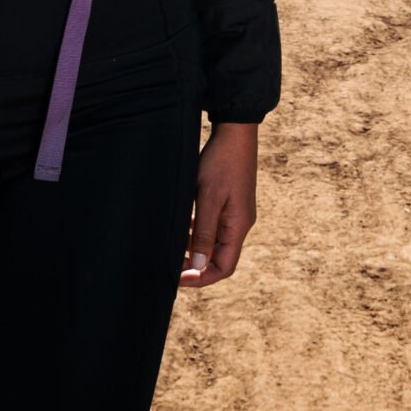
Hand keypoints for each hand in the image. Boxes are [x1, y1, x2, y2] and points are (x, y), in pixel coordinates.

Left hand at [181, 121, 257, 288]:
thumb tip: (198, 264)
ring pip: (215, 243)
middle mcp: (239, 224)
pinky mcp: (230, 203)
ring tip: (173, 245)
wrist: (234, 133)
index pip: (224, 268)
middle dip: (195, 265)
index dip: (201, 277)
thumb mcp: (208, 198)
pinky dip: (197, 232)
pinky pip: (214, 227)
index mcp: (238, 227)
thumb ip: (203, 232)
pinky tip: (183, 224)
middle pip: (219, 258)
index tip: (177, 276)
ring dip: (195, 248)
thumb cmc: (221, 163)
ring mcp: (235, 213)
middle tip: (170, 263)